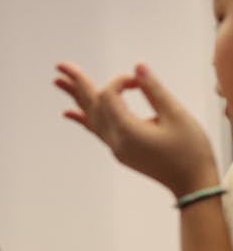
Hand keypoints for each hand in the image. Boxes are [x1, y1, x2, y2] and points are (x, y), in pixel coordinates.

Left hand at [54, 62, 218, 197]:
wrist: (192, 184)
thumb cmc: (190, 150)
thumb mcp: (177, 115)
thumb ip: (154, 90)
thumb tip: (137, 67)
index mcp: (127, 130)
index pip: (108, 96)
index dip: (120, 81)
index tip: (139, 80)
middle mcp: (114, 139)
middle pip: (90, 105)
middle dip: (77, 83)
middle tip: (60, 66)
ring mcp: (115, 147)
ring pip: (90, 117)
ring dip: (76, 98)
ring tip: (58, 82)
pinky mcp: (119, 150)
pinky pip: (95, 130)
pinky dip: (82, 118)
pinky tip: (68, 112)